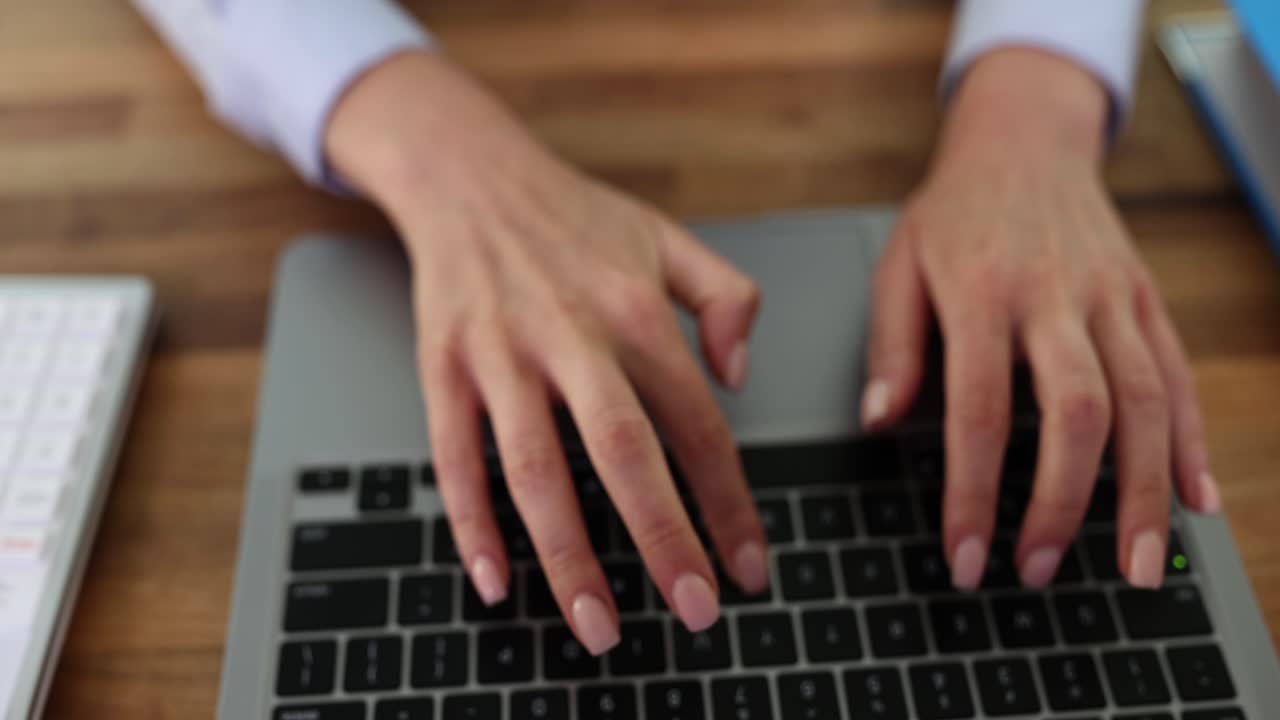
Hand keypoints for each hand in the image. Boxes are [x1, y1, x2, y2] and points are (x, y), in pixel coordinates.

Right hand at [326, 52, 767, 653]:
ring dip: (569, 555)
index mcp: (635, 311)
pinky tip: (495, 578)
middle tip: (695, 609)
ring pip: (535, 469)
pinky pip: (455, 457)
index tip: (750, 564)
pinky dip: (472, 523)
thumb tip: (740, 376)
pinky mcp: (443, 368)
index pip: (697, 423)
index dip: (728, 501)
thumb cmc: (572, 215)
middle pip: (624, 453)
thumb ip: (726, 298)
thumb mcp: (667, 237)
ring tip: (597, 624)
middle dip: (664, 539)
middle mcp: (570, 336)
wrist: (466, 175)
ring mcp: (501, 356)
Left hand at [864, 49, 1218, 590]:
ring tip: (1139, 568)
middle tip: (1040, 570)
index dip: (974, 493)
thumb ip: (892, 345)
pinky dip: (1192, 444)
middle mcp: (1057, 296)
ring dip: (1145, 494)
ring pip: (1145, 402)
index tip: (965, 555)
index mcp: (982, 292)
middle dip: (1065, 504)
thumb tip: (879, 419)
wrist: (1024, 141)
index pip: (978, 410)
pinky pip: (1179, 377)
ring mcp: (1112, 298)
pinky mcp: (1146, 300)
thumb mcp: (897, 264)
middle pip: (1078, 413)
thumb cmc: (952, 213)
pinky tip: (1198, 501)